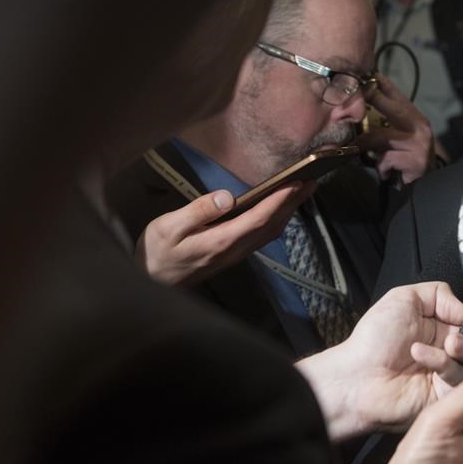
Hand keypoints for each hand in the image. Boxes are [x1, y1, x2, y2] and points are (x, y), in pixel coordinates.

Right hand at [135, 181, 311, 284]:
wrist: (150, 283)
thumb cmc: (156, 252)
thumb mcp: (168, 227)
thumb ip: (197, 212)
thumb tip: (226, 198)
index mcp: (220, 242)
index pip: (259, 218)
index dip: (280, 200)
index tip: (297, 182)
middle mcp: (234, 250)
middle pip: (272, 225)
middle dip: (294, 202)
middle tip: (312, 180)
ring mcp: (235, 255)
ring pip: (270, 232)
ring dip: (289, 211)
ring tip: (303, 190)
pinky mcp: (232, 255)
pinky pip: (263, 236)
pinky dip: (277, 219)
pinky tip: (280, 209)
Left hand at [296, 282, 462, 439]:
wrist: (357, 376)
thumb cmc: (374, 339)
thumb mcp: (404, 298)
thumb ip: (440, 293)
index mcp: (442, 327)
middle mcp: (448, 351)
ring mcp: (449, 374)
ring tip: (447, 343)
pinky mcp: (447, 396)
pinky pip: (460, 379)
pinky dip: (443, 363)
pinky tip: (421, 355)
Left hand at [356, 73, 434, 183]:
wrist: (428, 186)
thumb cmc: (407, 160)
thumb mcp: (399, 140)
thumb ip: (385, 126)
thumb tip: (358, 112)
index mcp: (415, 118)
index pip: (396, 94)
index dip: (380, 83)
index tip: (365, 73)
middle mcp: (420, 126)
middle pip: (391, 107)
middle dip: (371, 98)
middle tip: (352, 96)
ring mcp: (419, 143)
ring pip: (381, 137)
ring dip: (366, 146)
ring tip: (358, 151)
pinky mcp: (415, 160)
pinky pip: (386, 159)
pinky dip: (381, 168)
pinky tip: (386, 173)